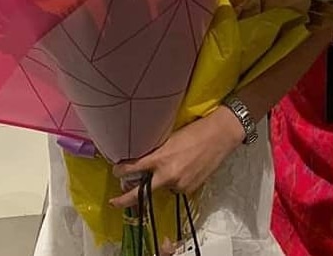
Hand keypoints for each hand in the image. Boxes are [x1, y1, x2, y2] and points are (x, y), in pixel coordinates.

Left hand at [110, 107, 245, 208]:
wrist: (219, 135)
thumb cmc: (194, 130)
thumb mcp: (170, 138)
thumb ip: (156, 151)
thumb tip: (144, 159)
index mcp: (160, 158)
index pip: (134, 167)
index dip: (121, 169)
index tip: (115, 169)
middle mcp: (168, 175)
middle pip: (140, 193)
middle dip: (125, 199)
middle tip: (113, 202)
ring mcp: (179, 185)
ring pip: (161, 188)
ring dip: (159, 182)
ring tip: (171, 165)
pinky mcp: (190, 190)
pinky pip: (176, 189)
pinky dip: (175, 182)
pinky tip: (183, 168)